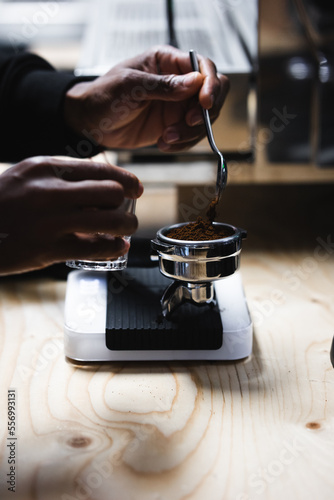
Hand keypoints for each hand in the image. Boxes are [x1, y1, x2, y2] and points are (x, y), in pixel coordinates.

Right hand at [0, 156, 142, 274]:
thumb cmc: (3, 202)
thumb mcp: (28, 175)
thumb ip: (62, 176)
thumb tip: (101, 183)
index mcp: (46, 168)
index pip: (100, 169)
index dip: (126, 180)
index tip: (135, 188)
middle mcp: (49, 192)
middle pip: (110, 193)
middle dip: (127, 204)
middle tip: (129, 212)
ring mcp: (49, 222)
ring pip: (108, 221)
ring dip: (125, 226)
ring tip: (126, 230)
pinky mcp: (48, 249)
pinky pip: (93, 248)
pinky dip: (112, 248)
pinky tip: (117, 247)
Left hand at [64, 45, 228, 152]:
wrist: (92, 123)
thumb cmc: (105, 96)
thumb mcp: (131, 87)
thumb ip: (164, 86)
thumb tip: (196, 81)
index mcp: (168, 61)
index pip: (204, 67)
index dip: (210, 84)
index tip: (204, 103)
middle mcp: (179, 82)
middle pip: (213, 93)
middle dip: (205, 112)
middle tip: (187, 123)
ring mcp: (178, 105)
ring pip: (204, 118)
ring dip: (190, 132)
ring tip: (166, 139)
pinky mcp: (175, 125)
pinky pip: (192, 135)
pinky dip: (183, 143)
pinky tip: (163, 144)